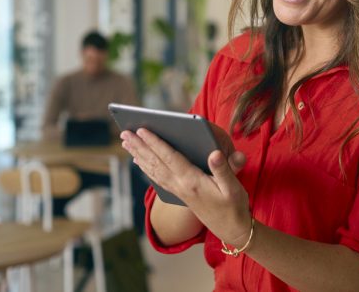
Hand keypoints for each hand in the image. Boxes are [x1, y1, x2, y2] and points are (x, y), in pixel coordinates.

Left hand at [120, 125, 250, 246]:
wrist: (231, 229)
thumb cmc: (234, 206)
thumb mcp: (233, 188)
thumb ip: (224, 169)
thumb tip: (214, 153)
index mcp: (192, 181)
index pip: (169, 158)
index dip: (155, 143)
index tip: (142, 130)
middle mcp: (181, 186)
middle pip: (155, 163)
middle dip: (140, 146)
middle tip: (124, 133)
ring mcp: (178, 191)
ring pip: (153, 170)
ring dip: (139, 155)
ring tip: (127, 143)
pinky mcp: (179, 194)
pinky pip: (157, 178)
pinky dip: (146, 167)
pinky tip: (140, 161)